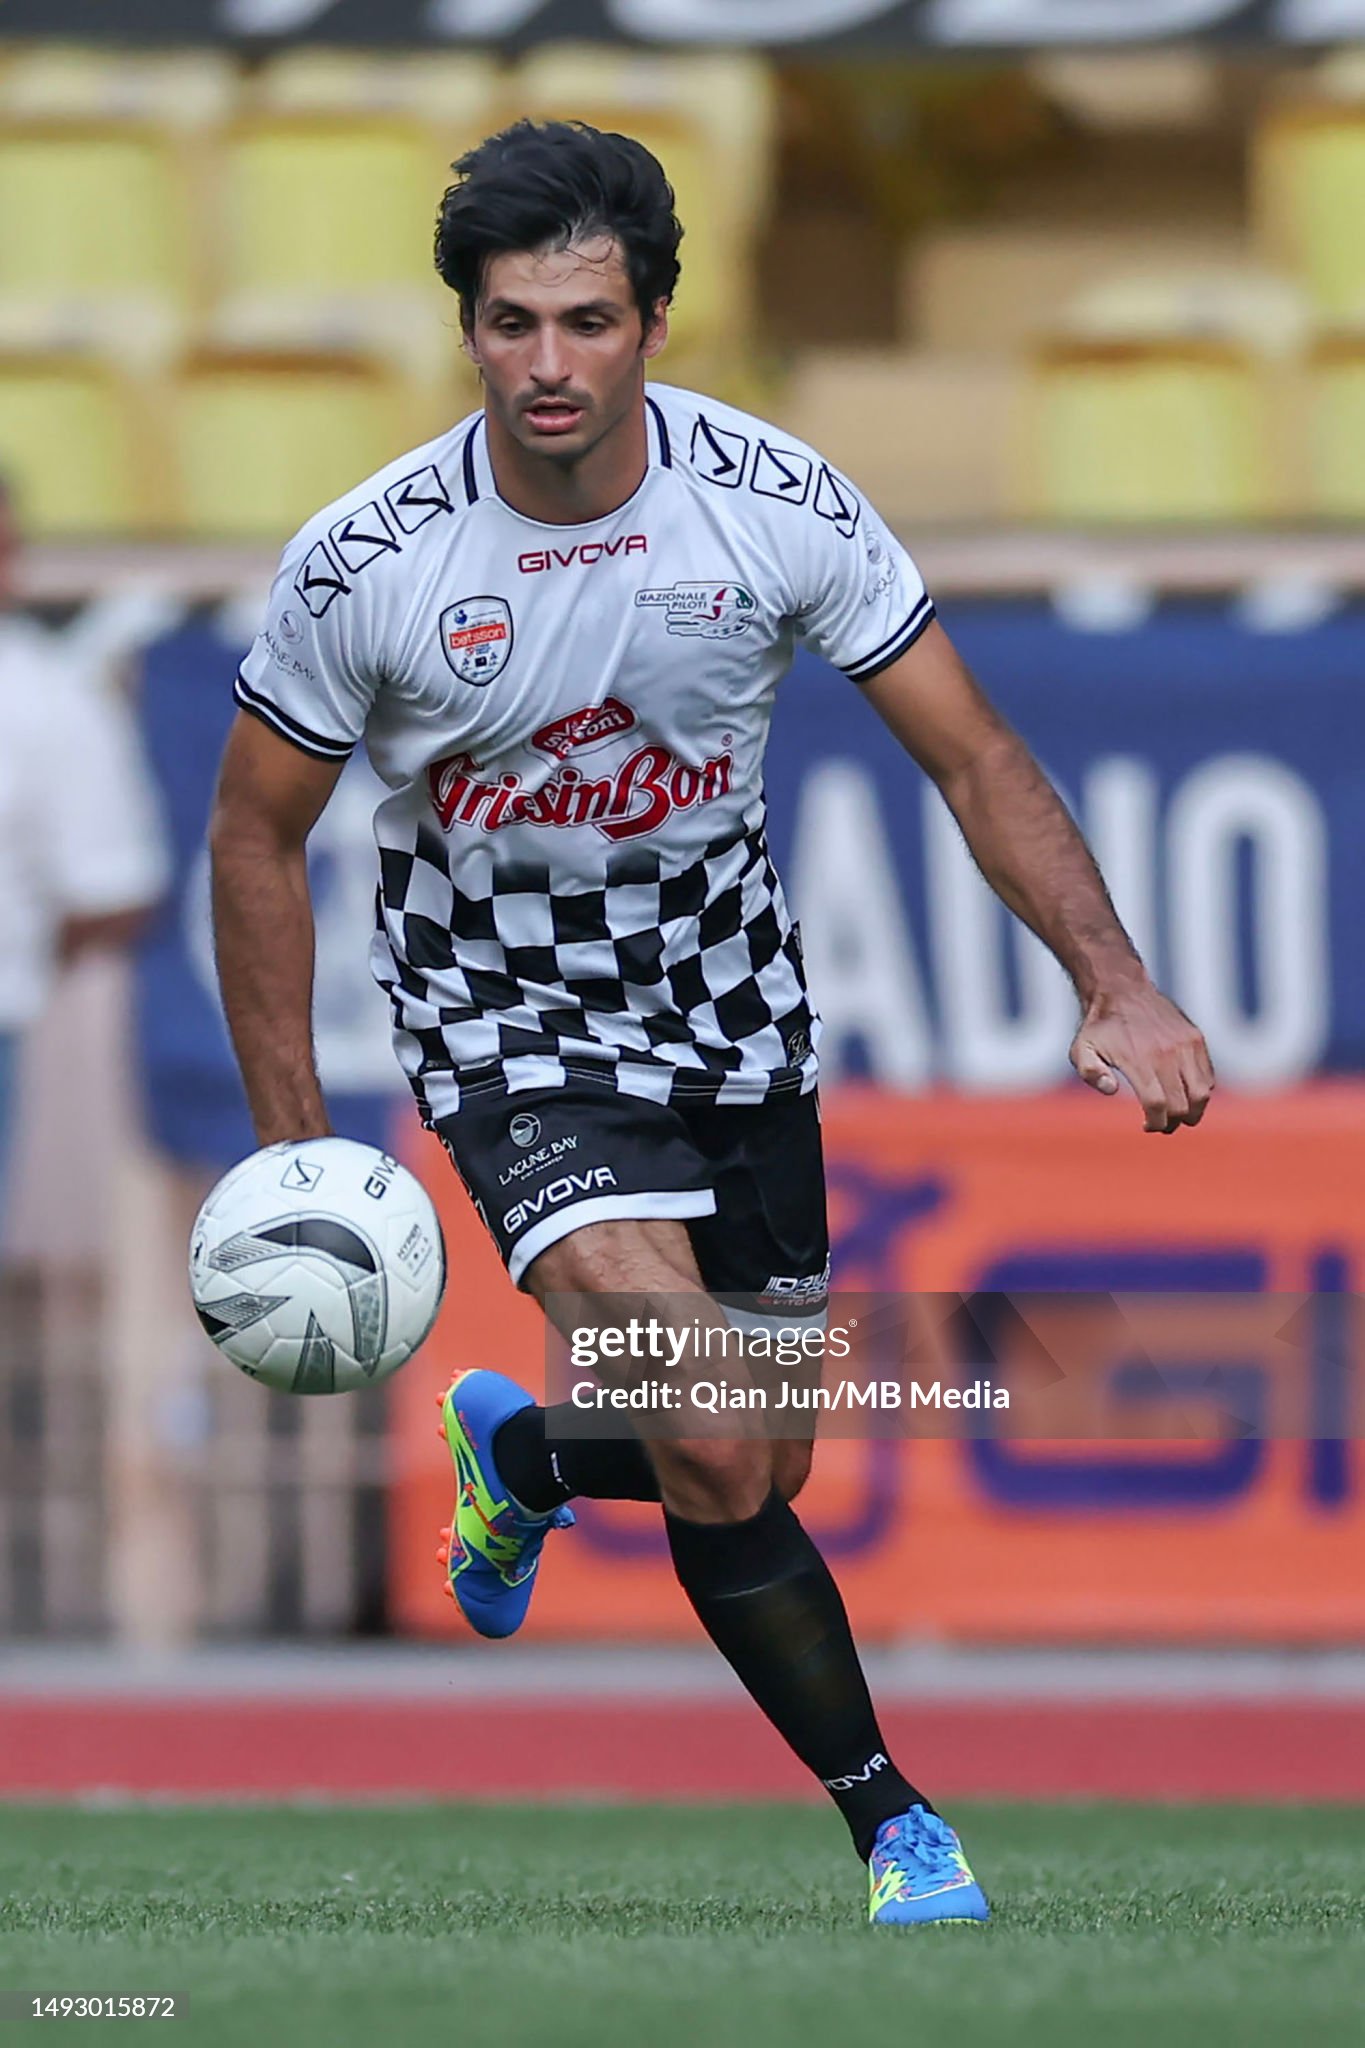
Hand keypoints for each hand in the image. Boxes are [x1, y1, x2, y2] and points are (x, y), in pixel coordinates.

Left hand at [1070, 979, 1214, 1133]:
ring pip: (1202, 1093)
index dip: (1156, 1123)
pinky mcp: (1196, 1038)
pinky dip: (1201, 1091)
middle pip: (1183, 1105)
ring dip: (1193, 1111)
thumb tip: (1112, 1090)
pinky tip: (1185, 1092)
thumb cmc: (1099, 1026)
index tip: (1148, 1126)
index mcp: (1139, 1060)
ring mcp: (1185, 1045)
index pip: (1158, 1106)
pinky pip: (1208, 1075)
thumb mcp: (1081, 1049)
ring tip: (1180, 1114)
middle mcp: (1166, 1053)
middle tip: (1163, 1125)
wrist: (1121, 989)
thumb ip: (1090, 1073)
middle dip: (1174, 1122)